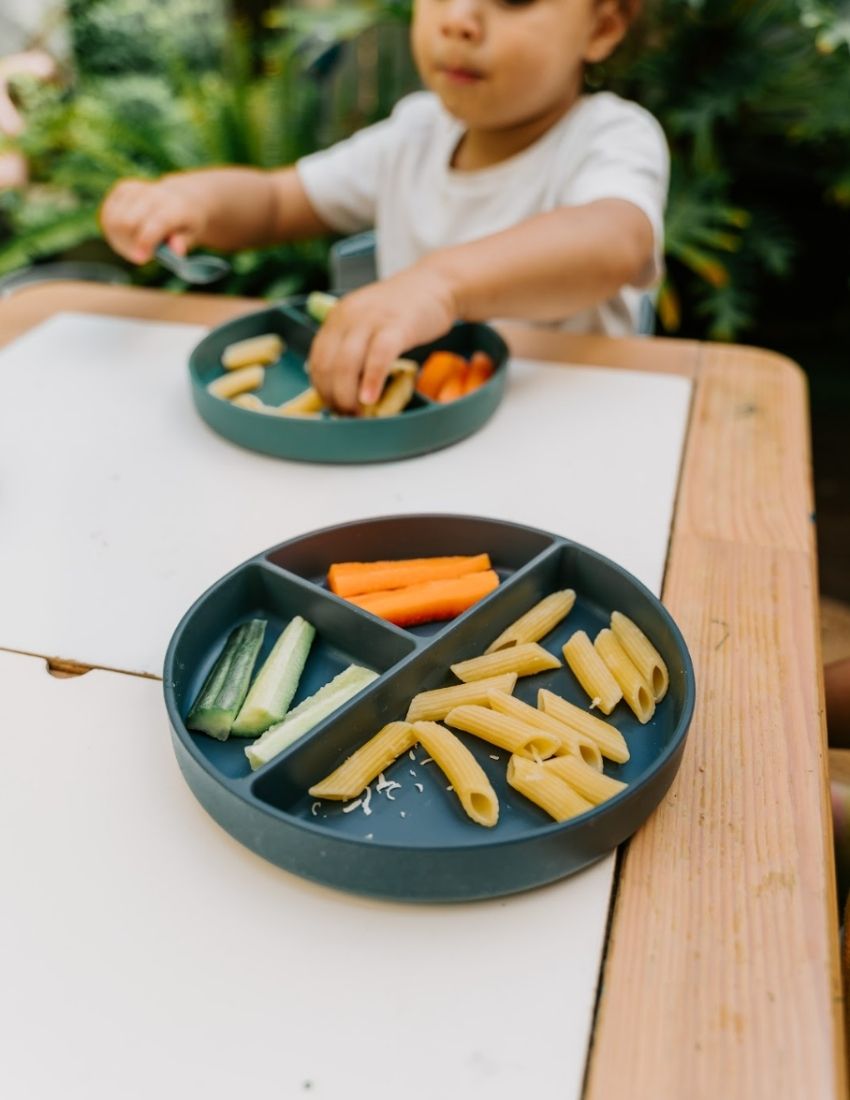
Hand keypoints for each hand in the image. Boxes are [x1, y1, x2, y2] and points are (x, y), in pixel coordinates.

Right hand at [98, 177, 207, 263]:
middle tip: (140, 255)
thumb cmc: (186, 223)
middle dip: (129, 244)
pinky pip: (107, 213)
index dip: (144, 243)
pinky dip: (112, 229)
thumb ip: (183, 243)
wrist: (181, 197)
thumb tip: (177, 251)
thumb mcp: (193, 235)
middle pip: (126, 222)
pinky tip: (126, 234)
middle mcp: (153, 194)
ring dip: (118, 239)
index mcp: (173, 207)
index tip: (141, 260)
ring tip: (134, 246)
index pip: (153, 224)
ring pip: (113, 219)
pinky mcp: (122, 189)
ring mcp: (136, 189)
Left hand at [308, 263, 457, 412]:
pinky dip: (371, 382)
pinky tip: (371, 399)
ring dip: (348, 396)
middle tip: (347, 415)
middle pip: (328, 366)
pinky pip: (378, 358)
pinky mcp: (396, 326)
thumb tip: (344, 385)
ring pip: (346, 365)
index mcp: (338, 317)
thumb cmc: (404, 310)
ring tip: (358, 413)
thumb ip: (353, 347)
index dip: (322, 390)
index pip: (317, 360)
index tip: (334, 406)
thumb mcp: (368, 322)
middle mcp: (348, 316)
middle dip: (334, 397)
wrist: (438, 283)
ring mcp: (371, 320)